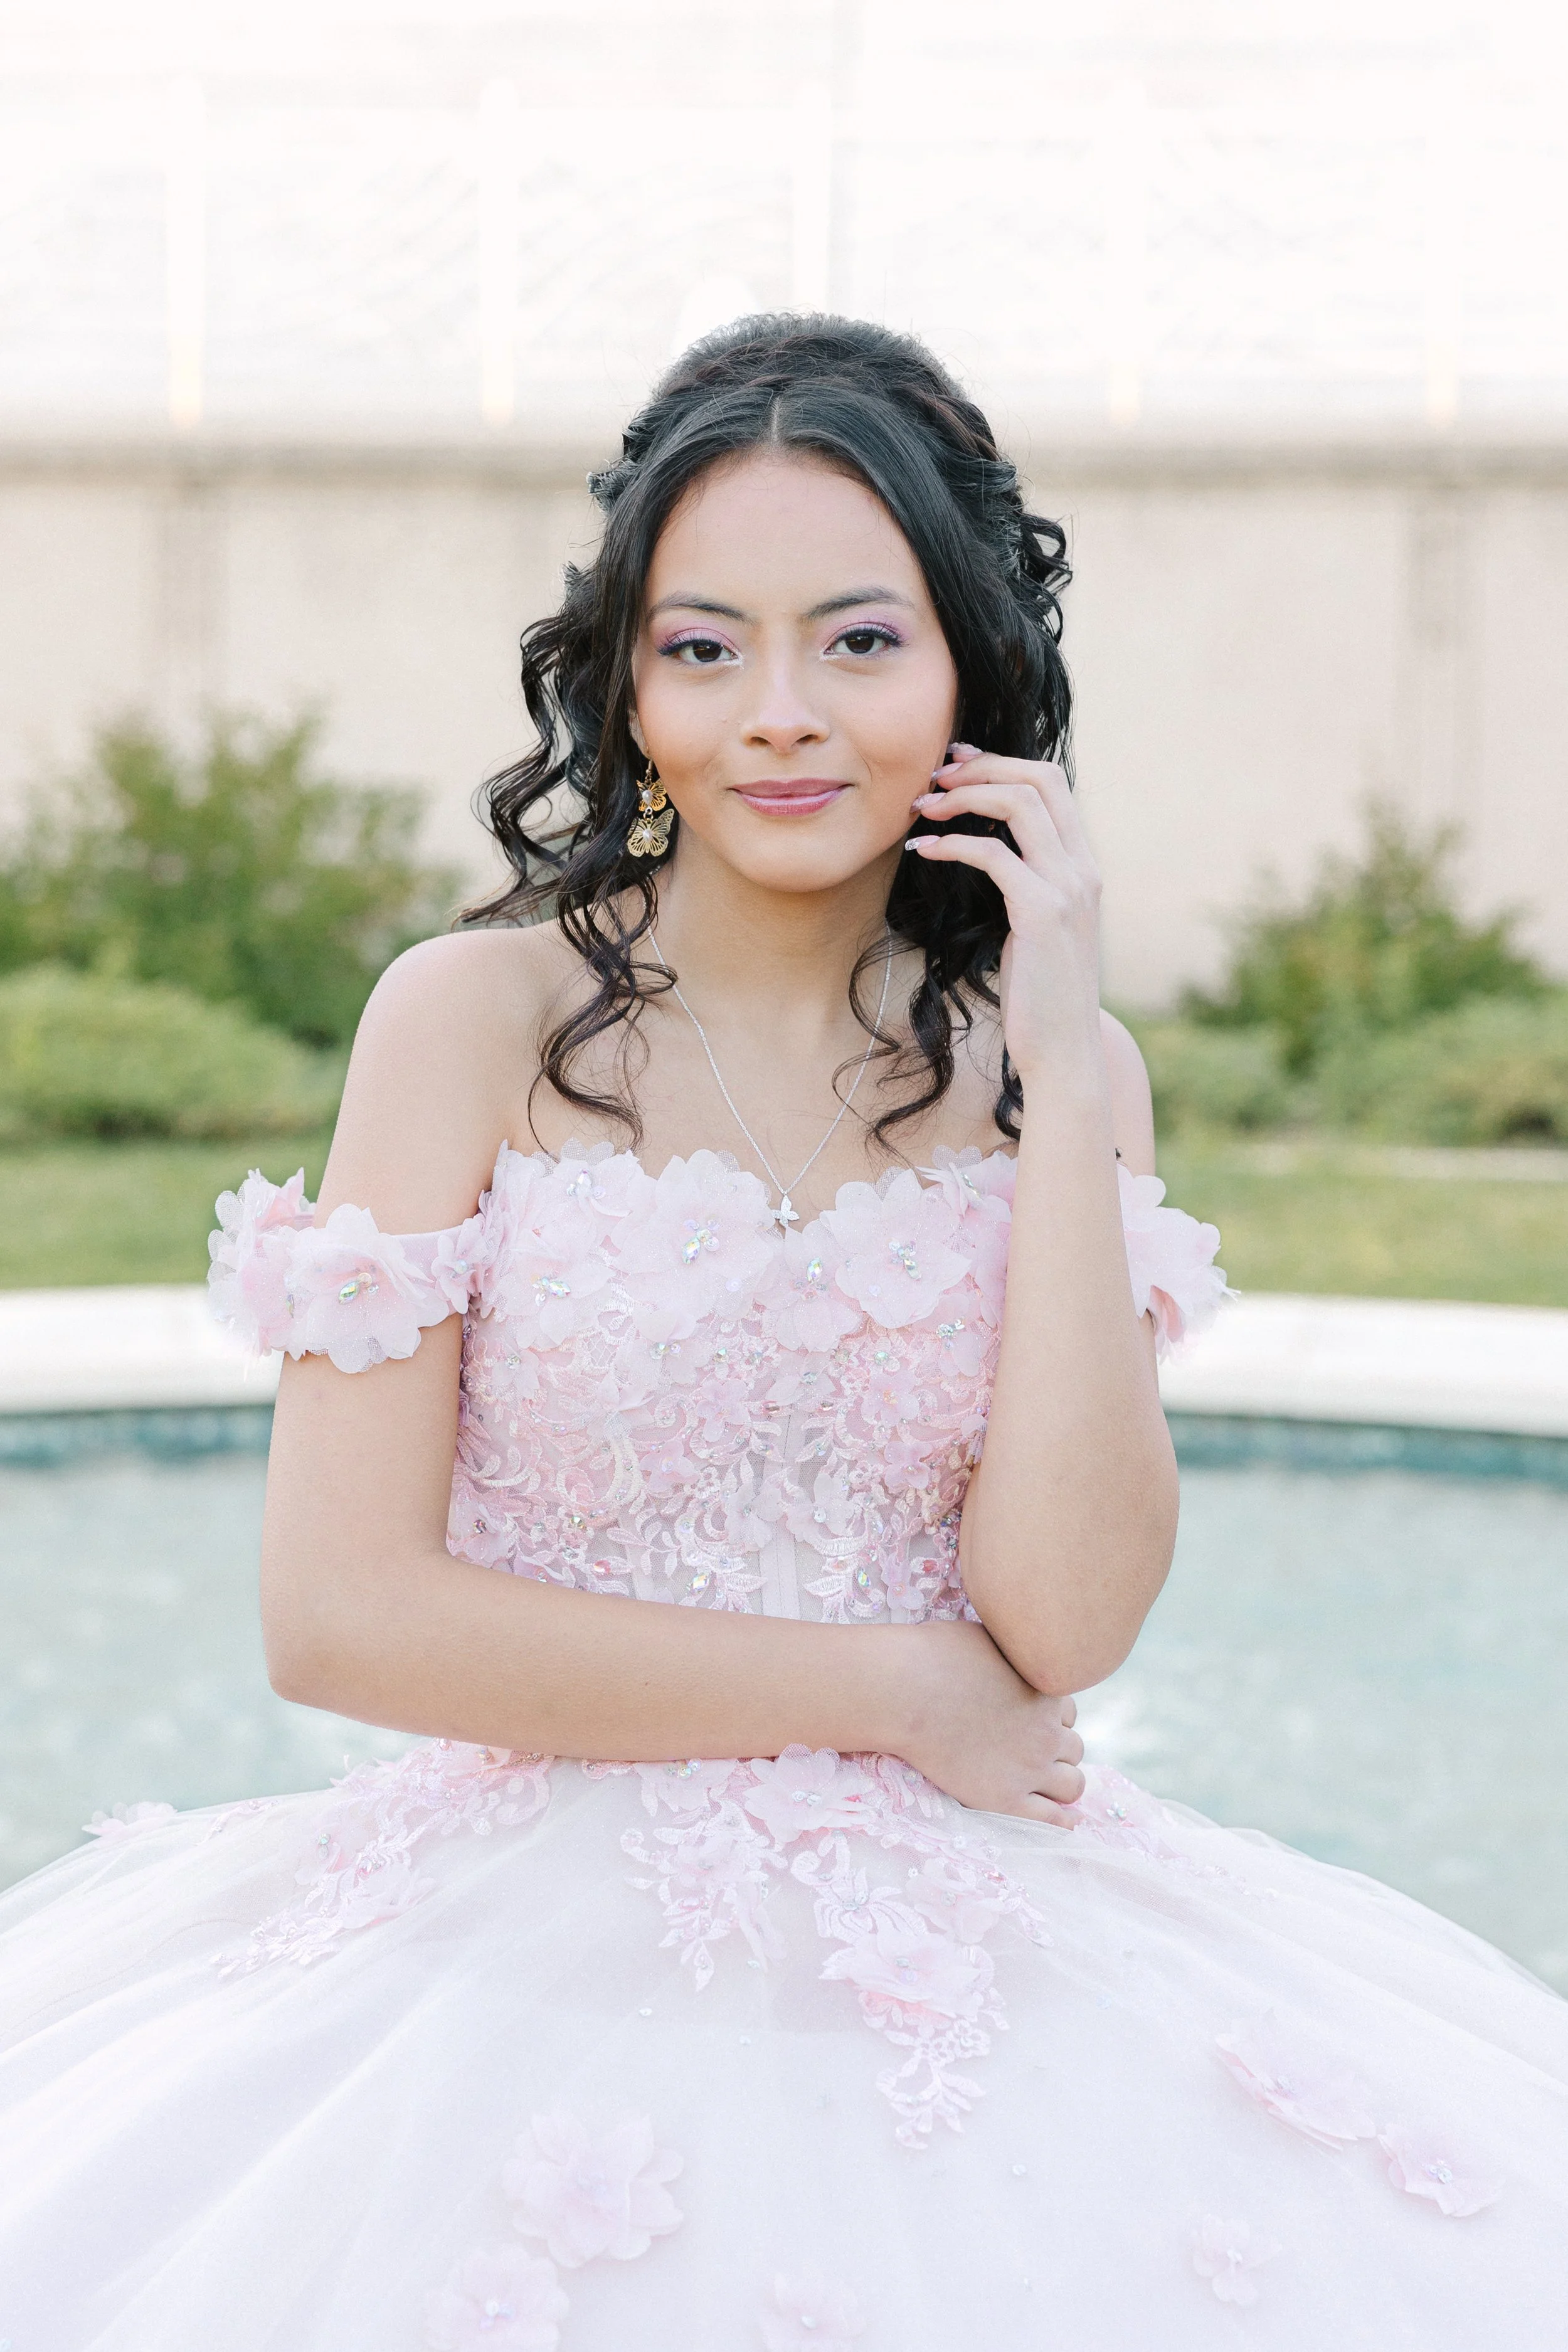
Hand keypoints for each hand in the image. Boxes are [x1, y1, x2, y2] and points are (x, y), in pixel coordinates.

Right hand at [897, 1620, 1085, 1822]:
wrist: (906, 1692)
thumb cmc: (935, 1655)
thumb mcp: (987, 1636)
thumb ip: (1010, 1650)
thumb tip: (1014, 1643)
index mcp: (1046, 1693)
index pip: (1068, 1713)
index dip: (1050, 1718)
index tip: (1027, 1722)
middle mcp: (1047, 1733)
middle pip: (1074, 1748)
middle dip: (1055, 1750)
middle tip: (1026, 1752)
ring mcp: (1029, 1769)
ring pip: (1073, 1785)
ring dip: (1060, 1782)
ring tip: (1037, 1783)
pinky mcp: (1006, 1799)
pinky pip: (1052, 1821)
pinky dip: (1061, 1821)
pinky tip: (1060, 1820)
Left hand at [907, 742, 1102, 1081]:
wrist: (1064, 1051)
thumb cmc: (1040, 996)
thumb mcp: (1038, 929)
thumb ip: (1027, 886)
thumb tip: (988, 855)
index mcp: (1084, 867)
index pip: (1052, 784)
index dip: (1001, 763)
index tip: (956, 763)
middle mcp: (1083, 869)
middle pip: (1040, 778)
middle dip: (982, 766)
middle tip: (934, 774)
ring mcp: (1067, 889)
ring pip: (1020, 804)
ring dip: (963, 796)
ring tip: (921, 807)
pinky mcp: (1041, 913)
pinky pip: (994, 854)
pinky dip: (952, 843)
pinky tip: (923, 850)